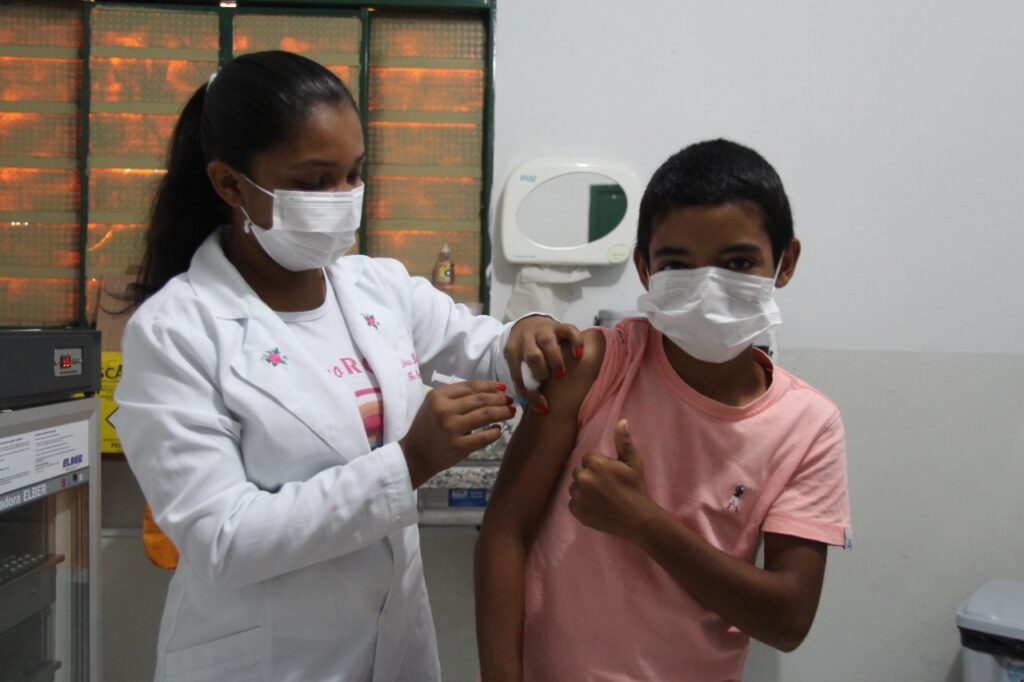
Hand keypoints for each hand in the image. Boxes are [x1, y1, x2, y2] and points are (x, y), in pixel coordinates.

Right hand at [400, 380, 514, 487]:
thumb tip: (490, 390)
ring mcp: (452, 428)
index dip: (490, 386)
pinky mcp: (459, 446)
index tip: (502, 388)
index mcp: (438, 396)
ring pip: (485, 415)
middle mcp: (444, 410)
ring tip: (510, 412)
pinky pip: (484, 436)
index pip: (470, 386)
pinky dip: (495, 432)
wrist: (415, 455)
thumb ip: (457, 396)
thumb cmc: (427, 427)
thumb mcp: (435, 405)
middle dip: (500, 398)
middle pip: (481, 399)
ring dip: (502, 412)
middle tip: (510, 400)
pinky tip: (498, 429)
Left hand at [505, 315, 583, 412]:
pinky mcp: (558, 326)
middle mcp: (526, 339)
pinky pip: (569, 330)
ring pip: (548, 342)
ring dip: (556, 361)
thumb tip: (540, 409)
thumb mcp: (517, 366)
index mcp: (512, 351)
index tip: (542, 407)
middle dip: (541, 372)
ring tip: (560, 374)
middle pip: (532, 356)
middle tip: (548, 380)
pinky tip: (578, 355)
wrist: (526, 325)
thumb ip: (524, 384)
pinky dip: (576, 343)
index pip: (518, 375)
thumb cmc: (524, 353)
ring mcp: (543, 330)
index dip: (530, 394)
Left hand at [568, 419, 652, 538]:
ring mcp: (578, 497)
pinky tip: (596, 506)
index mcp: (595, 465)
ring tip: (602, 496)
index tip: (611, 474)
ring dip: (584, 489)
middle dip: (590, 475)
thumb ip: (623, 442)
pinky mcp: (577, 512)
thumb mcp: (633, 463)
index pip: (588, 458)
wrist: (637, 518)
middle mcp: (583, 479)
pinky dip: (582, 503)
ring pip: (575, 486)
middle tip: (606, 486)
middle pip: (580, 471)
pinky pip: (573, 502)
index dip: (600, 465)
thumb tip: (621, 421)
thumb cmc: (636, 488)